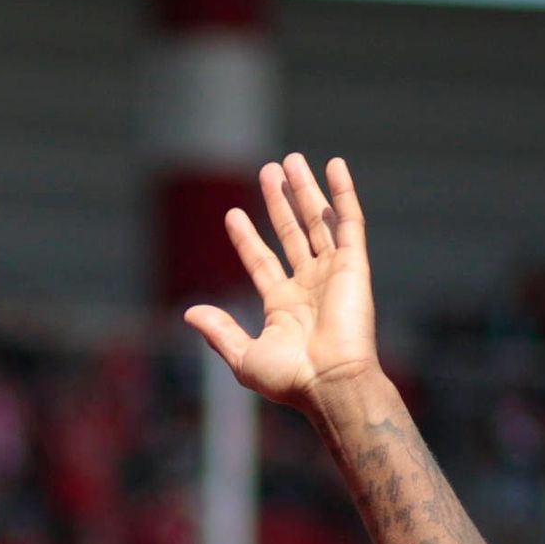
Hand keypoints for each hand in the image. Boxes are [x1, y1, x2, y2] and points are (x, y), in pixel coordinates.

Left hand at [181, 154, 378, 411]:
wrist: (331, 382)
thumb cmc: (290, 379)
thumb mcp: (243, 357)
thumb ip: (219, 332)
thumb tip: (189, 313)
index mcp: (283, 306)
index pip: (261, 261)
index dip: (246, 238)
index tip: (232, 214)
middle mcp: (308, 285)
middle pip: (291, 232)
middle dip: (279, 202)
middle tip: (268, 170)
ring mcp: (332, 273)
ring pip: (317, 221)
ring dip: (305, 190)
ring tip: (291, 161)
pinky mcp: (355, 264)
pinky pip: (350, 221)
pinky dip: (343, 193)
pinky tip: (335, 166)